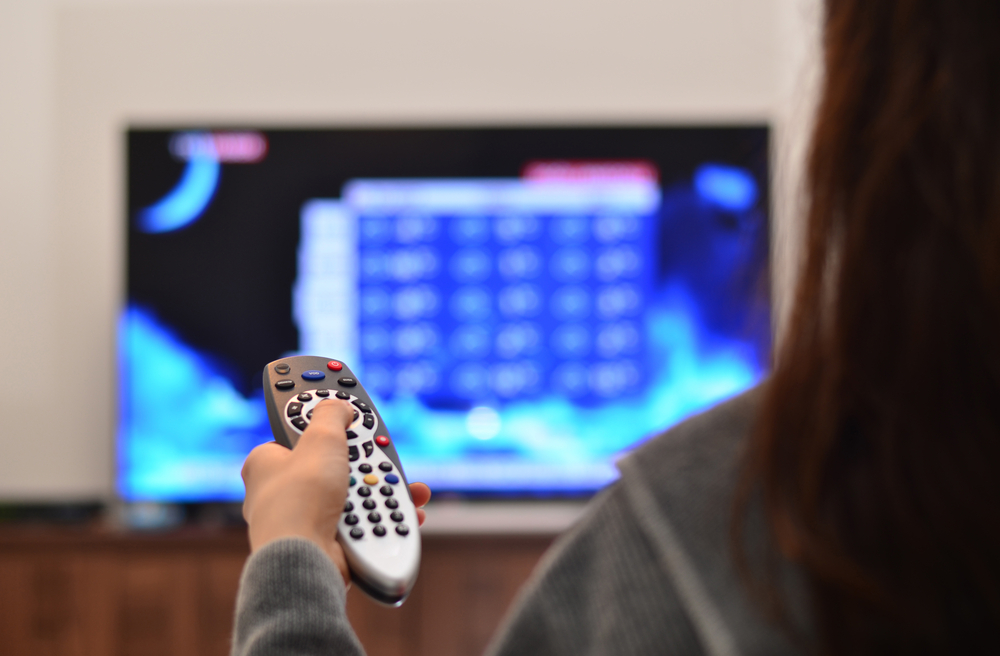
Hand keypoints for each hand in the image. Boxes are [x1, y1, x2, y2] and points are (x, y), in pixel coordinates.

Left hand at [241, 399, 430, 584]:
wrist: (305, 558)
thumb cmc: (301, 498)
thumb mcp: (320, 438)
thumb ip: (332, 414)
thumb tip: (340, 407)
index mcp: (265, 463)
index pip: (297, 430)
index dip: (323, 416)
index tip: (345, 405)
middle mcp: (279, 492)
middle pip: (332, 464)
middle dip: (365, 461)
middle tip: (380, 453)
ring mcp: (303, 520)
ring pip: (351, 495)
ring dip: (381, 491)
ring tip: (398, 487)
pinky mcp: (325, 543)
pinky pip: (360, 522)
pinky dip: (382, 517)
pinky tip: (399, 514)